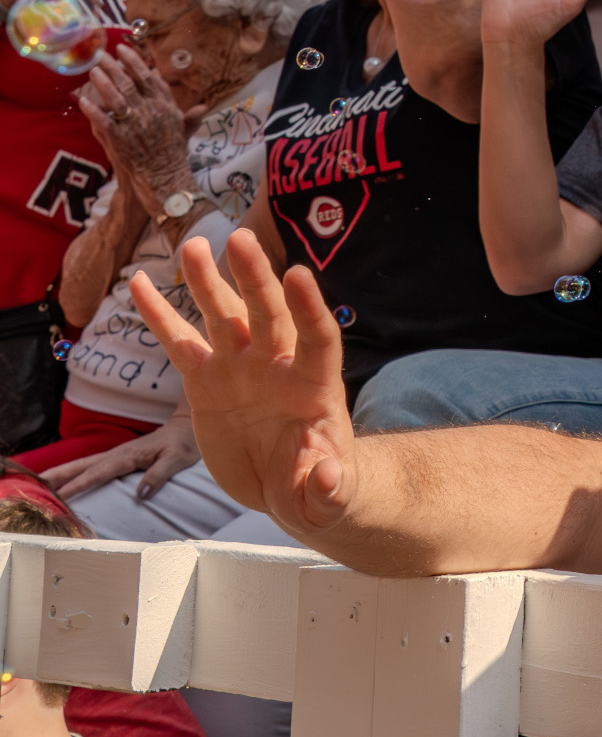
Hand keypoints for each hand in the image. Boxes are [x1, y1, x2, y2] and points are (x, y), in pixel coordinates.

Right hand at [41, 415, 200, 499]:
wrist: (187, 426)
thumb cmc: (184, 444)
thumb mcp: (178, 459)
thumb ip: (159, 475)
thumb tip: (140, 495)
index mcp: (128, 456)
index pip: (98, 473)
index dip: (79, 485)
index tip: (60, 495)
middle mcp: (117, 454)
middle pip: (82, 466)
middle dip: (59, 476)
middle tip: (36, 485)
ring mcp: (116, 455)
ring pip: (83, 464)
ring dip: (62, 473)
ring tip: (40, 482)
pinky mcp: (118, 457)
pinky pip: (91, 466)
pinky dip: (75, 472)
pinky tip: (65, 480)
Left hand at [75, 48, 191, 202]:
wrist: (165, 180)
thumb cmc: (173, 157)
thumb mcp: (185, 133)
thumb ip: (189, 118)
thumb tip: (202, 106)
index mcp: (167, 107)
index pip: (150, 78)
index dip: (136, 63)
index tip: (124, 51)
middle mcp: (153, 112)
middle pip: (130, 83)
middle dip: (114, 66)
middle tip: (101, 55)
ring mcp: (136, 125)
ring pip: (117, 97)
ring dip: (103, 82)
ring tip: (93, 70)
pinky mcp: (121, 139)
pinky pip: (104, 120)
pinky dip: (93, 110)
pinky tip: (83, 100)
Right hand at [130, 229, 360, 532]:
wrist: (291, 487)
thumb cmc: (319, 487)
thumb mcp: (327, 498)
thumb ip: (328, 488)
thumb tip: (327, 476)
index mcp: (314, 386)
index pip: (317, 337)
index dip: (308, 307)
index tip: (297, 274)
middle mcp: (277, 366)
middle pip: (268, 313)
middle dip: (254, 277)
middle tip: (239, 238)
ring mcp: (240, 369)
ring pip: (223, 316)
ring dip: (207, 281)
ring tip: (193, 246)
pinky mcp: (206, 381)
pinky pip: (179, 341)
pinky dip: (159, 313)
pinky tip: (138, 282)